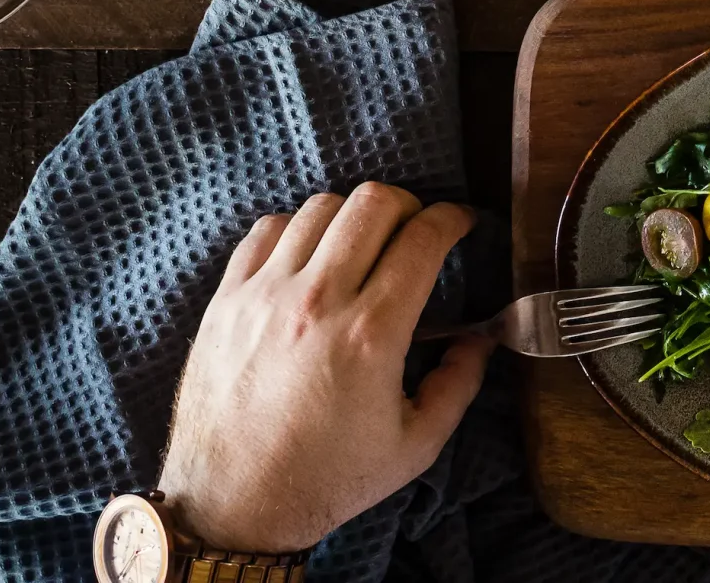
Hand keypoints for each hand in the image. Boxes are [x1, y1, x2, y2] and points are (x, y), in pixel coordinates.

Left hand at [156, 183, 490, 553]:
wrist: (232, 505)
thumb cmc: (326, 480)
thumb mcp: (416, 447)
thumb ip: (460, 384)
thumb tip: (482, 337)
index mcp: (371, 334)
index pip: (423, 238)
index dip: (453, 218)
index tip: (461, 223)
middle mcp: (318, 301)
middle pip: (373, 203)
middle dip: (408, 205)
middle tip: (414, 232)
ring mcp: (265, 295)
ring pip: (320, 207)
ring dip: (353, 217)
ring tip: (361, 245)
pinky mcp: (226, 300)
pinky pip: (266, 230)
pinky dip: (297, 229)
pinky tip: (309, 257)